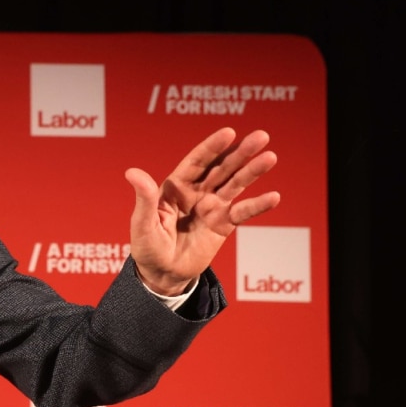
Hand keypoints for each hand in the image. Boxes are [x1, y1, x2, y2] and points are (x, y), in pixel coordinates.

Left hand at [125, 128, 280, 295]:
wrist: (162, 274)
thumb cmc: (147, 247)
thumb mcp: (142, 224)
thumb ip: (144, 199)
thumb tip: (131, 172)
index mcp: (175, 187)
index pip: (196, 162)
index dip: (212, 147)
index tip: (229, 132)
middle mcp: (196, 192)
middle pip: (221, 168)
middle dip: (240, 152)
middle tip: (261, 136)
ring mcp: (212, 207)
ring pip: (235, 185)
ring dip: (252, 171)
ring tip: (270, 157)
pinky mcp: (223, 225)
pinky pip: (242, 212)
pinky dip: (257, 205)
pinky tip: (273, 196)